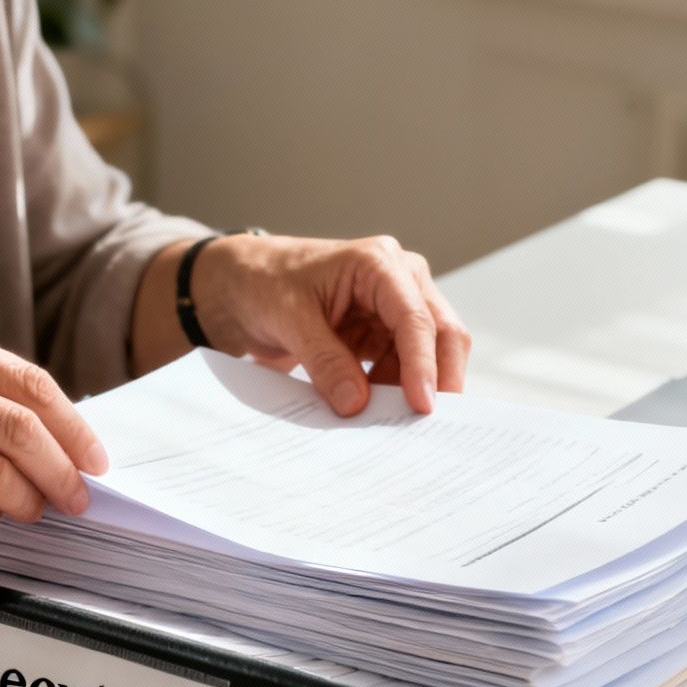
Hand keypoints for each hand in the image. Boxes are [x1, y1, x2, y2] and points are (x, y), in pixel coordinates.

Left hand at [189, 233, 471, 415]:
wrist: (245, 285)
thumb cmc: (266, 282)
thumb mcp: (289, 319)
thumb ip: (325, 361)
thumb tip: (356, 404)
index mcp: (378, 263)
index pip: (415, 317)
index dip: (423, 363)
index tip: (422, 404)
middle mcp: (398, 279)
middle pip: (441, 332)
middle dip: (439, 377)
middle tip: (428, 423)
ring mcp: (394, 307)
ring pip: (428, 353)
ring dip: (411, 387)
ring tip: (387, 420)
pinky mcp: (385, 331)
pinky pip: (403, 365)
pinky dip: (394, 389)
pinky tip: (375, 408)